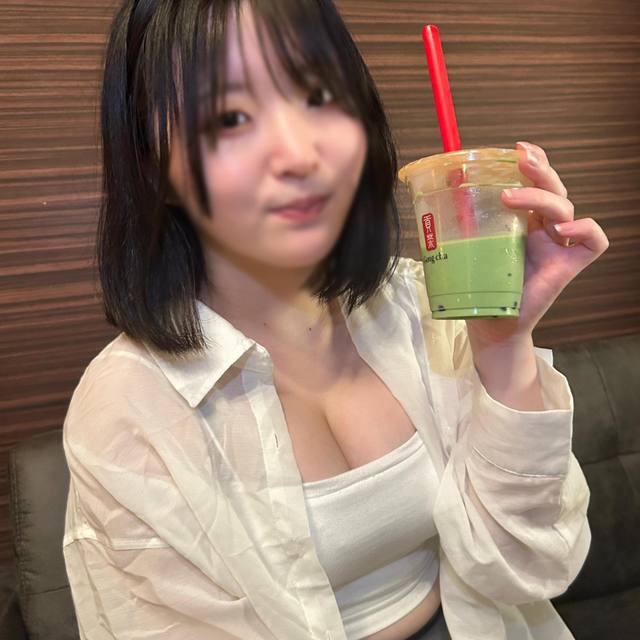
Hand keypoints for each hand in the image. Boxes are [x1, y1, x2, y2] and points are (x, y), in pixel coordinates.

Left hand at [464, 140, 609, 347]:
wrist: (491, 324)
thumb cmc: (480, 285)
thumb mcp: (467, 243)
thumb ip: (464, 213)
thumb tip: (450, 177)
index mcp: (522, 219)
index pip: (537, 181)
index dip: (535, 161)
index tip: (516, 148)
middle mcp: (543, 228)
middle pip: (553, 188)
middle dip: (539, 170)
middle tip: (519, 160)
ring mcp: (557, 246)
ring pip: (566, 207)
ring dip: (543, 198)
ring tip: (511, 199)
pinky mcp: (568, 266)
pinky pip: (594, 241)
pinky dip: (585, 229)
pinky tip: (561, 230)